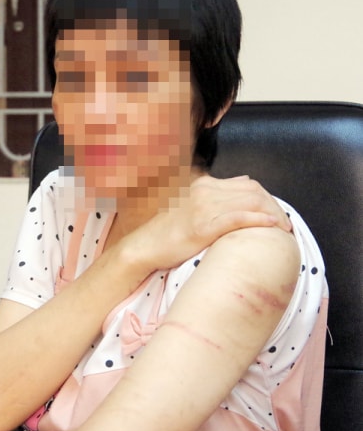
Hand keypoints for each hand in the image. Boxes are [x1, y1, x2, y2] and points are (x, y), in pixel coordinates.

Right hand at [123, 174, 291, 271]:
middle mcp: (205, 190)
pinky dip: (258, 220)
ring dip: (272, 214)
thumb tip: (240, 191)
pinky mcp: (202, 225)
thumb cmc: (169, 233)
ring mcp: (204, 206)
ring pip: (249, 202)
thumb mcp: (191, 208)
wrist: (145, 246)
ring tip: (284, 229)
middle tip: (286, 224)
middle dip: (274, 206)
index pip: (246, 184)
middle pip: (253, 191)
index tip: (277, 214)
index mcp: (204, 184)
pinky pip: (237, 218)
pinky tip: (272, 226)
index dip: (267, 198)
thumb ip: (214, 199)